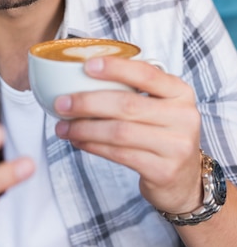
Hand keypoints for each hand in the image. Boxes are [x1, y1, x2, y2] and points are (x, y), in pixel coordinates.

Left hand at [54, 56, 201, 214]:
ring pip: (119, 132)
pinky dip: (93, 146)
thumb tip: (82, 76)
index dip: (115, 68)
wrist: (185, 180)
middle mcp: (183, 117)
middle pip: (127, 105)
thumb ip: (134, 89)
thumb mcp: (160, 106)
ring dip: (85, 129)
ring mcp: (176, 146)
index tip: (87, 65)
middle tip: (61, 103)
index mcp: (180, 92)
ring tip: (63, 128)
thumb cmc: (162, 134)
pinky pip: (119, 154)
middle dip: (88, 103)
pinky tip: (79, 142)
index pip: (146, 74)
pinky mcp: (163, 170)